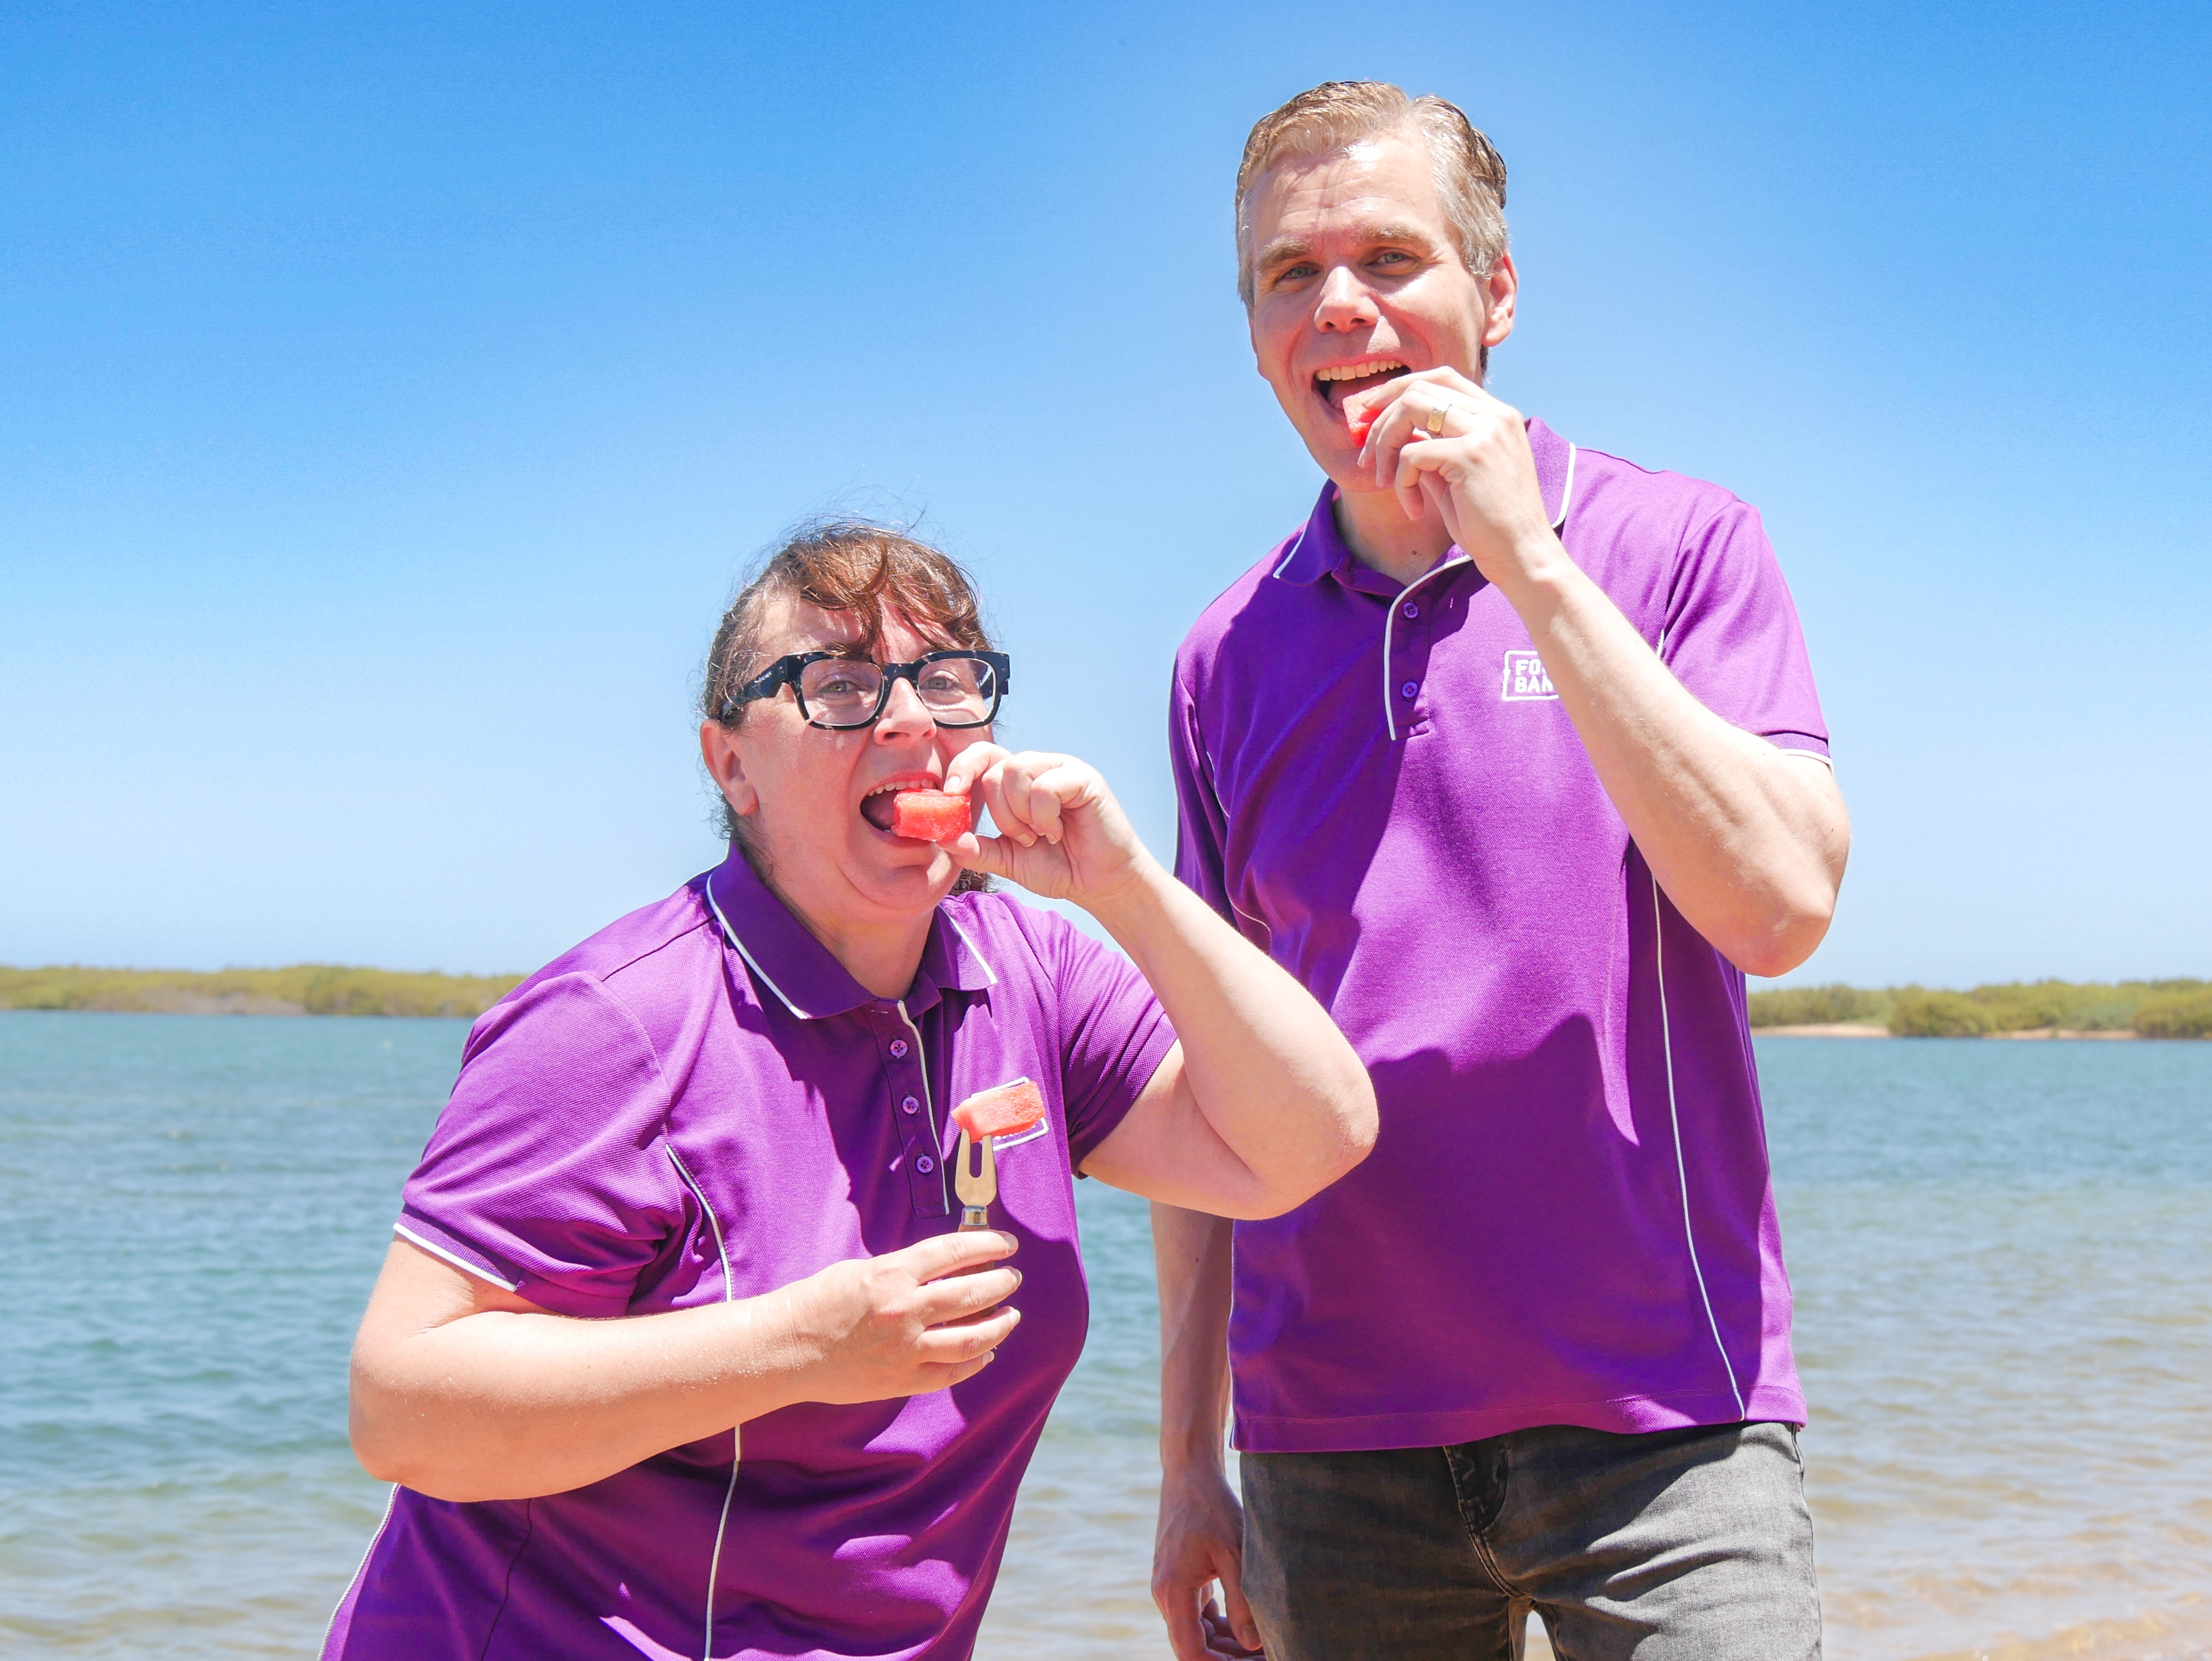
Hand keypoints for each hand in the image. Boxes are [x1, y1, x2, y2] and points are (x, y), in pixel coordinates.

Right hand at [779, 1231, 1020, 1405]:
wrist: (786, 1348)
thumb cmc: (818, 1301)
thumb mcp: (863, 1270)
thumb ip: (905, 1269)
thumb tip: (949, 1266)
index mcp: (892, 1274)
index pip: (955, 1251)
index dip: (988, 1245)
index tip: (1007, 1243)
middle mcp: (904, 1310)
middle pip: (971, 1294)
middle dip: (1001, 1284)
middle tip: (1012, 1279)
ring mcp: (905, 1349)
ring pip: (971, 1339)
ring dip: (999, 1325)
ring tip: (1010, 1315)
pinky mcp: (901, 1381)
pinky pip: (951, 1374)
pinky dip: (976, 1362)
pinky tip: (986, 1353)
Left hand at [938, 745, 1151, 907]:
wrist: (1099, 884)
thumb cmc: (1059, 866)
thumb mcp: (1008, 860)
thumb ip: (976, 849)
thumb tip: (944, 838)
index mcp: (1017, 782)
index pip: (982, 755)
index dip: (962, 767)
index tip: (951, 793)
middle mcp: (1038, 768)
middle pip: (994, 769)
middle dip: (1000, 813)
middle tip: (1023, 838)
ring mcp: (1061, 769)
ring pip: (1016, 770)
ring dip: (1020, 814)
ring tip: (1040, 834)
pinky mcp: (1083, 778)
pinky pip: (1044, 786)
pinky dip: (1044, 816)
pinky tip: (1057, 831)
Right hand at [1153, 1463, 1264, 1659]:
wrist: (1190, 1474)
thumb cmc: (1213, 1509)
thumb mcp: (1235, 1554)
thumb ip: (1243, 1603)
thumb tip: (1254, 1645)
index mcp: (1174, 1591)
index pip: (1190, 1651)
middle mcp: (1165, 1594)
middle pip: (1192, 1644)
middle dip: (1225, 1657)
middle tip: (1262, 1656)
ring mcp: (1170, 1586)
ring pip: (1195, 1630)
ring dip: (1224, 1643)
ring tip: (1259, 1646)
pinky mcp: (1178, 1577)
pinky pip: (1196, 1612)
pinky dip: (1218, 1624)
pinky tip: (1245, 1625)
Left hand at [1342, 369, 1562, 591]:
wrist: (1521, 554)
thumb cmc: (1489, 523)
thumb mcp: (1455, 475)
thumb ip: (1431, 447)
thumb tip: (1391, 433)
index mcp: (1497, 414)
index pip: (1441, 377)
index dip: (1398, 389)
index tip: (1370, 412)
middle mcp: (1494, 414)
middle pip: (1419, 388)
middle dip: (1381, 418)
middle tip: (1365, 456)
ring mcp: (1485, 431)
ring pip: (1410, 409)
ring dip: (1384, 445)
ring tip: (1381, 480)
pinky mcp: (1470, 455)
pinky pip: (1411, 454)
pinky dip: (1400, 482)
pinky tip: (1413, 509)